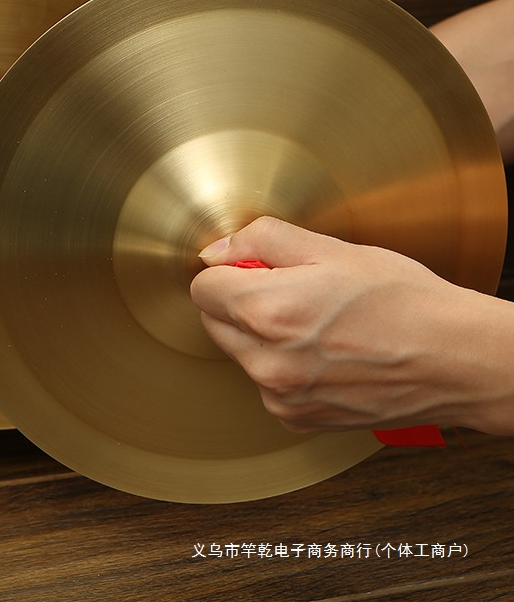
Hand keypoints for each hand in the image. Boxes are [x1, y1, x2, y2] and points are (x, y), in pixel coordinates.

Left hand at [189, 217, 512, 434]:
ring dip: (261, 336)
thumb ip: (262, 240)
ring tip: (317, 324)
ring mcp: (281, 396)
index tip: (253, 268)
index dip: (228, 271)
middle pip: (214, 322)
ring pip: (240, 353)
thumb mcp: (332, 249)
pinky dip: (282, 367)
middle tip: (292, 291)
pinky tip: (324, 353)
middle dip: (240, 302)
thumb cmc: (405, 301)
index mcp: (268, 311)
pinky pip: (266, 383)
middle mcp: (267, 361)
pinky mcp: (297, 418)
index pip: (202, 288)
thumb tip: (217, 249)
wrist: (457, 359)